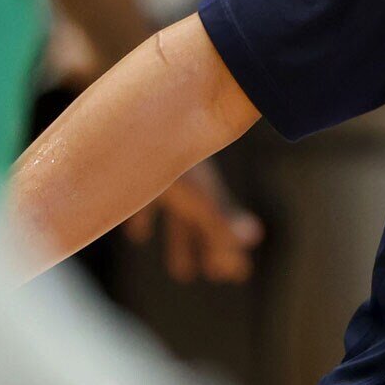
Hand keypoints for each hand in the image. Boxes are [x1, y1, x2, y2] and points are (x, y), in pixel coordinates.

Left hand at [123, 160, 263, 282]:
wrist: (131, 108)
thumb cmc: (163, 151)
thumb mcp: (194, 191)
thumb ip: (220, 218)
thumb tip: (254, 237)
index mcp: (202, 191)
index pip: (220, 227)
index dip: (229, 250)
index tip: (239, 274)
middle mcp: (187, 184)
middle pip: (200, 225)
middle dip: (208, 251)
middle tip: (218, 276)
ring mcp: (161, 178)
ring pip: (177, 217)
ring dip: (180, 242)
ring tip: (182, 272)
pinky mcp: (131, 172)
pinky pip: (143, 201)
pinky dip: (145, 221)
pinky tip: (138, 234)